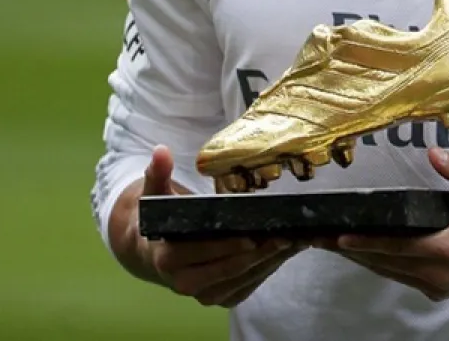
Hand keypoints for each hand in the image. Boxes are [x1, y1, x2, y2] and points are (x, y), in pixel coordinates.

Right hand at [134, 146, 302, 307]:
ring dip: (268, 263)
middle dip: (258, 255)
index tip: (252, 235)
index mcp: (166, 259)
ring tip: (293, 242)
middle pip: (227, 270)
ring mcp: (203, 294)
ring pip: (241, 281)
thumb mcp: (154, 194)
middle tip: (285, 236)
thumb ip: (157, 173)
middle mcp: (184, 283)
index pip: (200, 252)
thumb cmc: (161, 219)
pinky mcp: (220, 297)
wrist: (154, 251)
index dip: (227, 246)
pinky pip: (247, 287)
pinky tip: (285, 253)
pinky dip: (267, 271)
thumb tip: (161, 151)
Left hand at [326, 148, 448, 301]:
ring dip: (365, 261)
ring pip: (392, 274)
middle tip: (322, 240)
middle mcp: (437, 273)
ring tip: (337, 246)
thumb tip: (433, 152)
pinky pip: (404, 278)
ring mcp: (438, 285)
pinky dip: (384, 267)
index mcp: (445, 250)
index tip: (336, 238)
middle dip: (353, 252)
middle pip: (385, 264)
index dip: (363, 244)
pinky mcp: (441, 289)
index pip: (394, 247)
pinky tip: (370, 255)